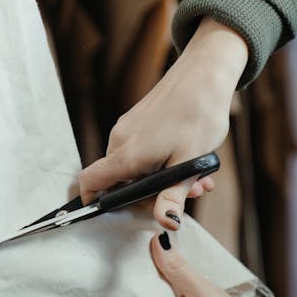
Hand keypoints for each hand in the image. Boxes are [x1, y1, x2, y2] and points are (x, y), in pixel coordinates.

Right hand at [79, 18, 248, 229]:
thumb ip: (172, 196)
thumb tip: (166, 223)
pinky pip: (140, 151)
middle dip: (150, 195)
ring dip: (161, 179)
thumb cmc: (199, 115)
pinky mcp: (136, 121)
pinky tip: (189, 159)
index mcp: (127, 155)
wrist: (206, 73)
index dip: (94, 203)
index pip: (90, 183)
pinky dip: (160, 161)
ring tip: (197, 177)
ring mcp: (127, 129)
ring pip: (134, 167)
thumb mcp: (189, 163)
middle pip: (118, 181)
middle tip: (187, 194)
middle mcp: (120, 141)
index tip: (114, 213)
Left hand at [139, 232, 294, 296]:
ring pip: (151, 293)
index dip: (144, 258)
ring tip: (175, 260)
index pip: (136, 282)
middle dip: (155, 266)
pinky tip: (178, 279)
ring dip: (163, 277)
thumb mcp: (201, 291)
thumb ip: (176, 266)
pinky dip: (168, 290)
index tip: (152, 238)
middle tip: (166, 244)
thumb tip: (156, 241)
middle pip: (142, 287)